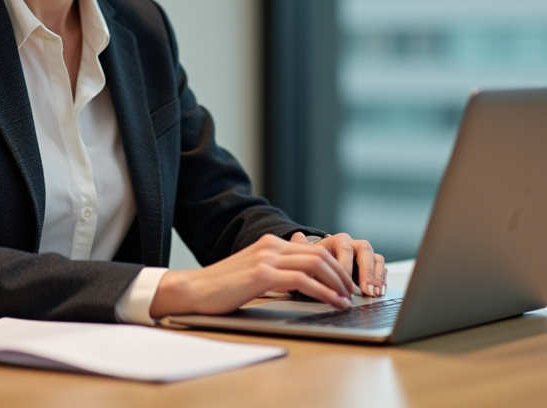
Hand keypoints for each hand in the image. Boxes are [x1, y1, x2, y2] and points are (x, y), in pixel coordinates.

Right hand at [148, 234, 357, 318]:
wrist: (193, 290)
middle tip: (353, 292)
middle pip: (319, 254)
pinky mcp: (262, 275)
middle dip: (342, 274)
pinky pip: (302, 281)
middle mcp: (270, 246)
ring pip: (315, 264)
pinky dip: (323, 292)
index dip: (335, 265)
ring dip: (337, 282)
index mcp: (269, 244)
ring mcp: (266, 258)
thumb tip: (302, 287)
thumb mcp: (253, 275)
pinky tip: (332, 302)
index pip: (313, 249)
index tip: (345, 283)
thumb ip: (275, 274)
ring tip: (347, 299)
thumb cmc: (221, 289)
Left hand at [290, 231, 385, 296]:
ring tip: (374, 293)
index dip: (347, 266)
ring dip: (376, 276)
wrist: (323, 264)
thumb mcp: (308, 255)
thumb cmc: (316, 260)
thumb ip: (302, 247)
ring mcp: (365, 255)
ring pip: (376, 258)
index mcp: (339, 240)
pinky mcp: (373, 265)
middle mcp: (354, 245)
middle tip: (366, 290)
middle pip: (365, 250)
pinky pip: (382, 268)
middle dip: (366, 272)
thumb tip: (298, 237)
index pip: (345, 249)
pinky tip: (379, 292)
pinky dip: (382, 279)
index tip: (346, 284)